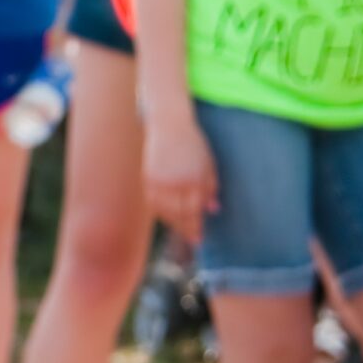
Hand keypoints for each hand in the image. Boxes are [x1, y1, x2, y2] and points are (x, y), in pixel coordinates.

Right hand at [143, 113, 217, 243]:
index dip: (196, 226)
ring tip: (180, 227)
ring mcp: (161, 179)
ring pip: (164, 210)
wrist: (169, 123)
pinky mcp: (148, 176)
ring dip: (173, 221)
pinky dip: (160, 211)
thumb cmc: (194, 143)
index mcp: (195, 178)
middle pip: (179, 213)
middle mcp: (177, 181)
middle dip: (186, 228)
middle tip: (192, 238)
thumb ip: (211, 187)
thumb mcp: (209, 164)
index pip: (194, 210)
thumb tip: (213, 209)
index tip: (199, 239)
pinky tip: (166, 215)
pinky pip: (153, 201)